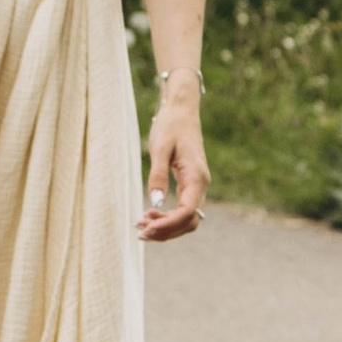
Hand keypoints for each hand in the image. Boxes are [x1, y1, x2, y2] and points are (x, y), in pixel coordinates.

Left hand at [136, 77, 206, 242]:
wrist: (181, 111)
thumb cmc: (171, 126)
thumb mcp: (160, 149)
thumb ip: (158, 176)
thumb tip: (155, 203)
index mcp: (196, 176)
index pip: (187, 212)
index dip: (168, 224)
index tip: (146, 227)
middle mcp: (201, 185)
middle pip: (189, 221)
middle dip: (166, 230)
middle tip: (140, 231)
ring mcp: (197, 186)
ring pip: (187, 219)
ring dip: (167, 227)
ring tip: (141, 226)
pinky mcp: (191, 185)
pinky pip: (183, 210)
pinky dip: (168, 218)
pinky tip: (149, 215)